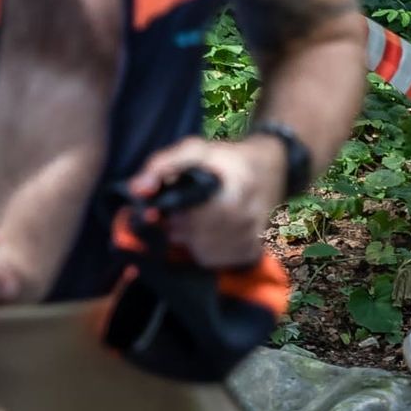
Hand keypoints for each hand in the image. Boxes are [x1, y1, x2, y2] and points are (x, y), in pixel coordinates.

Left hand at [127, 134, 288, 266]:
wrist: (273, 167)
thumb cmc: (229, 158)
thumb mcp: (196, 148)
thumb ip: (163, 164)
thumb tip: (137, 189)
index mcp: (234, 193)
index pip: (189, 220)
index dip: (173, 216)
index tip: (165, 208)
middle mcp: (247, 221)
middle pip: (193, 238)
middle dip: (179, 227)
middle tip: (182, 212)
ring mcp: (252, 240)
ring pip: (202, 254)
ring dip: (191, 241)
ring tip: (197, 221)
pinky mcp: (253, 253)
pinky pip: (216, 262)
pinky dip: (206, 252)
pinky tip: (210, 235)